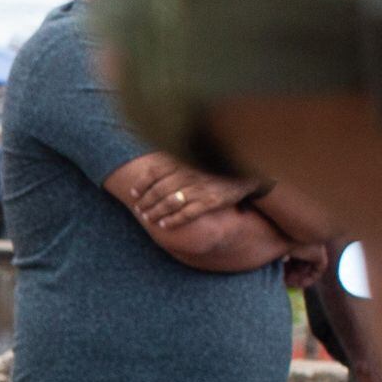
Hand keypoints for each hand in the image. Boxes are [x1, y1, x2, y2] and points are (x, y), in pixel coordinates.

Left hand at [119, 164, 262, 239]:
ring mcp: (199, 188)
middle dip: (146, 201)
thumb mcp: (197, 157)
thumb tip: (158, 163)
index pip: (155, 172)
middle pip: (159, 190)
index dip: (141, 184)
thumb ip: (179, 159)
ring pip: (170, 203)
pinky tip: (163, 225)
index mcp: (184, 161)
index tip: (132, 193)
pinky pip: (187, 214)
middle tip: (139, 210)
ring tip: (147, 218)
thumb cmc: (218, 164)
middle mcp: (189, 174)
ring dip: (155, 212)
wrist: (248, 171)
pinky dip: (173, 220)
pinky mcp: (210, 201)